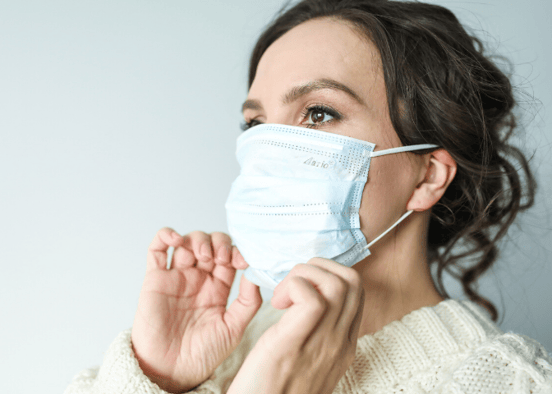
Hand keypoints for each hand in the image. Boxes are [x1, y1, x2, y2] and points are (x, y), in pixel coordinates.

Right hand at [131, 228, 261, 392]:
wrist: (172, 371)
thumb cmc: (203, 353)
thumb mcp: (234, 328)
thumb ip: (248, 302)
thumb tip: (255, 274)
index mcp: (219, 287)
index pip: (230, 256)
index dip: (236, 252)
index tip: (242, 261)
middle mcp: (198, 278)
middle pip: (210, 243)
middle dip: (218, 243)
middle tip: (221, 257)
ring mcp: (177, 276)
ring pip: (188, 241)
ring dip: (198, 239)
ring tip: (203, 256)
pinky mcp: (155, 278)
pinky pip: (157, 249)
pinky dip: (165, 235)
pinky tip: (177, 240)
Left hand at [227, 258, 363, 393]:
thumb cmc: (275, 388)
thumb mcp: (308, 361)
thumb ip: (318, 334)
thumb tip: (309, 302)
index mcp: (344, 345)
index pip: (356, 293)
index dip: (330, 275)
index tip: (304, 284)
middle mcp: (340, 343)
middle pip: (352, 281)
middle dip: (320, 267)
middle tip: (294, 283)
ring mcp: (322, 344)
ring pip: (336, 283)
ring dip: (305, 274)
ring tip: (284, 293)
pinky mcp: (294, 343)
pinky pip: (311, 298)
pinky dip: (294, 286)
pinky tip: (277, 302)